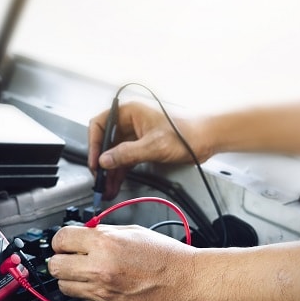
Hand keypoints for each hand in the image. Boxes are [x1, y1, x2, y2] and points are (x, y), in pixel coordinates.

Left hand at [48, 224, 197, 300]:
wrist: (188, 282)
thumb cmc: (166, 256)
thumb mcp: (131, 231)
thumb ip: (102, 232)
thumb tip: (82, 233)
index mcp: (104, 244)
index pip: (60, 239)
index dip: (62, 240)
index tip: (66, 242)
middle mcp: (98, 268)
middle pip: (54, 266)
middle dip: (60, 260)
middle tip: (71, 257)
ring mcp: (101, 292)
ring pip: (63, 286)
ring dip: (70, 278)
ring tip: (86, 271)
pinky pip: (81, 299)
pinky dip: (85, 292)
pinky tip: (100, 283)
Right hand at [88, 101, 210, 198]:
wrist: (206, 140)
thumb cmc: (185, 134)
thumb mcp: (153, 146)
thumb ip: (126, 153)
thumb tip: (104, 161)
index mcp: (129, 112)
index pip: (100, 124)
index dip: (93, 144)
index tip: (95, 161)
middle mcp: (129, 122)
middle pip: (105, 142)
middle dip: (101, 162)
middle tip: (98, 178)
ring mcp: (134, 136)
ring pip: (114, 154)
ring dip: (109, 171)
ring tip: (105, 188)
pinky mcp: (141, 147)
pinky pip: (124, 160)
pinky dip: (119, 173)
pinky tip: (115, 185)